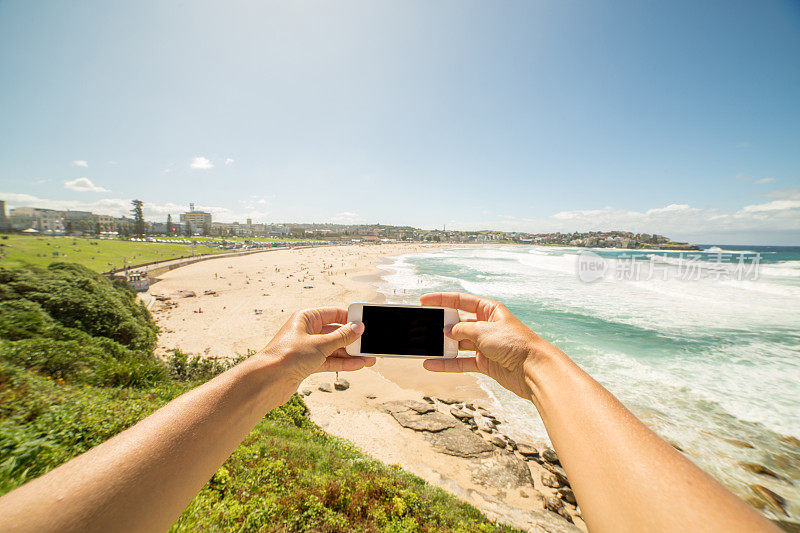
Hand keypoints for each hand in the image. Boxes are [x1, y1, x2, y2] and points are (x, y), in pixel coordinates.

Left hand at [261, 307, 374, 384]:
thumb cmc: (286, 356)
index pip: (333, 313)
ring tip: (368, 358)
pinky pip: (329, 360)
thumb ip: (341, 337)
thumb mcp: (320, 344)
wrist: (267, 381)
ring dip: (351, 354)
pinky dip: (343, 363)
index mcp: (306, 318)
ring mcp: (307, 348)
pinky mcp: (307, 364)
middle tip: (369, 344)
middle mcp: (306, 331)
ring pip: (334, 348)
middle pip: (335, 332)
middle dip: (353, 340)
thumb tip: (357, 328)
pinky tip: (358, 365)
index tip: (365, 324)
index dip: (350, 319)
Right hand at [420, 293, 559, 400]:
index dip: (442, 299)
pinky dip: (446, 364)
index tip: (424, 301)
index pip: (462, 301)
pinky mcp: (485, 363)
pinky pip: (461, 362)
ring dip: (443, 346)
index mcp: (490, 310)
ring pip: (458, 344)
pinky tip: (432, 364)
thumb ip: (461, 329)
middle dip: (441, 325)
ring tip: (424, 346)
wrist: (533, 370)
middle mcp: (487, 326)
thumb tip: (447, 331)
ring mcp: (485, 345)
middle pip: (458, 322)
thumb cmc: (516, 344)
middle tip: (423, 326)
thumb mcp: (483, 330)